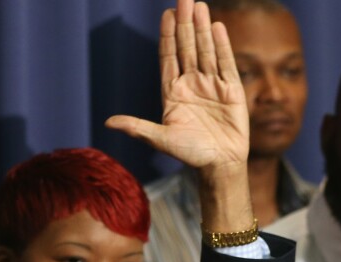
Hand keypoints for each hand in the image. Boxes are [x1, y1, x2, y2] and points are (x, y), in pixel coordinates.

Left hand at [106, 0, 247, 170]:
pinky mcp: (232, 90)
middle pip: (187, 48)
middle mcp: (191, 85)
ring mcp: (212, 86)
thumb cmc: (190, 154)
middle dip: (185, 24)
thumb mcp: (161, 139)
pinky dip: (221, 45)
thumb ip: (137, 127)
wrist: (219, 166)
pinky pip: (226, 63)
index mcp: (173, 93)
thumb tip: (108, 123)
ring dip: (202, 28)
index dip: (167, 36)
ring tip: (198, 5)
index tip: (166, 14)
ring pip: (205, 51)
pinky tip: (216, 26)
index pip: (168, 57)